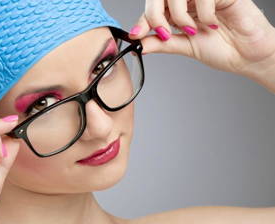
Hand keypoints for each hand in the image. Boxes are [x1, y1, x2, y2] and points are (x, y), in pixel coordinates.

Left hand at [129, 0, 274, 77]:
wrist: (248, 56)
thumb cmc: (222, 49)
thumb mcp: (186, 47)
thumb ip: (163, 43)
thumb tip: (139, 43)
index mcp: (178, 12)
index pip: (153, 9)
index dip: (142, 20)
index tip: (136, 35)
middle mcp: (188, 1)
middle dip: (154, 15)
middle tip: (164, 32)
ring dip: (179, 15)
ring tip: (192, 30)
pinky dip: (203, 13)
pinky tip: (213, 23)